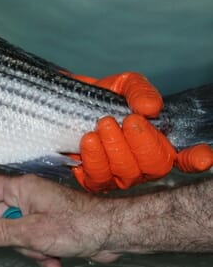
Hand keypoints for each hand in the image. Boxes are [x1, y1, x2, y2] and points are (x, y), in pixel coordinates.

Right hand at [0, 174, 120, 266]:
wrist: (115, 234)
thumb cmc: (77, 224)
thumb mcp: (32, 232)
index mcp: (21, 188)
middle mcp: (28, 197)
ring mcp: (39, 213)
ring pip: (16, 233)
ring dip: (27, 250)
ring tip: (42, 256)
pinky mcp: (51, 228)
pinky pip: (33, 241)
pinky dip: (41, 254)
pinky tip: (54, 263)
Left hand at [68, 72, 211, 191]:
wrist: (67, 104)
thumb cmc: (103, 97)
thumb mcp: (125, 85)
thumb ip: (141, 92)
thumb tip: (151, 108)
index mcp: (159, 142)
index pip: (186, 158)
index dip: (196, 159)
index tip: (203, 158)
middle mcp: (143, 164)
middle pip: (155, 166)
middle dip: (142, 142)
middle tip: (128, 119)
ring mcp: (119, 176)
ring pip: (127, 173)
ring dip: (116, 147)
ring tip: (103, 124)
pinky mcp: (93, 180)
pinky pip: (98, 178)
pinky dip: (94, 157)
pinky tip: (88, 139)